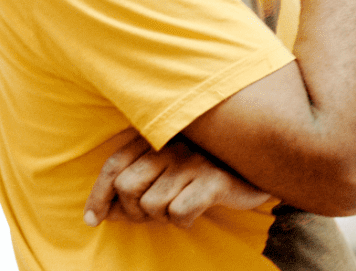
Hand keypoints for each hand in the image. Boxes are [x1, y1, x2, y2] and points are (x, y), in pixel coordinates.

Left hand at [83, 134, 271, 228]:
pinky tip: (194, 212)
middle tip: (148, 215)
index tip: (93, 220)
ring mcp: (193, 161)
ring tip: (177, 208)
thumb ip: (136, 182)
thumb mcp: (169, 166)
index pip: (113, 165)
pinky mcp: (213, 180)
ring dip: (160, 217)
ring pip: (151, 205)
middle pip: (126, 187)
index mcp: (157, 135)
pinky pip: (180, 213)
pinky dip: (183, 221)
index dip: (98, 196)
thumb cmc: (206, 165)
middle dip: (132, 211)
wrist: (262, 156)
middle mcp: (172, 144)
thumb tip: (103, 212)